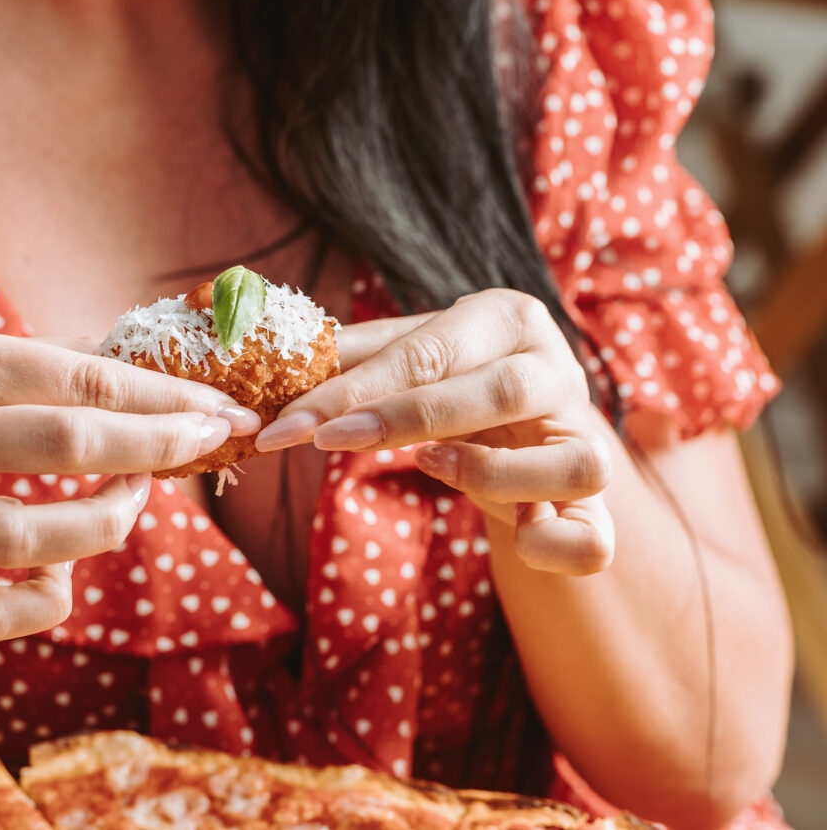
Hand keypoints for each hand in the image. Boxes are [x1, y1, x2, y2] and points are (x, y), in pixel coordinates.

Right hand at [0, 328, 258, 639]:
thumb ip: (30, 364)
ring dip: (107, 526)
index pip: (81, 377)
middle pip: (71, 445)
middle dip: (159, 448)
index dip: (162, 397)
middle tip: (210, 443)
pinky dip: (39, 606)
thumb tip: (126, 364)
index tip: (220, 407)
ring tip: (130, 505)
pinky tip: (60, 583)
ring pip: (35, 538)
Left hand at [255, 289, 613, 574]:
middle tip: (322, 443)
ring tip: (430, 466)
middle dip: (400, 420)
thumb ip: (347, 361)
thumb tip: (266, 364)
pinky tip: (511, 534)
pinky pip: (594, 538)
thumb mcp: (406, 359)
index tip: (286, 424)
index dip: (351, 390)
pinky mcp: (599, 503)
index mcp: (509, 319)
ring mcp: (588, 438)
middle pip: (499, 393)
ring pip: (573, 463)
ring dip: (490, 475)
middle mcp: (559, 371)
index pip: (426, 352)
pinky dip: (552, 547)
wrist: (526, 422)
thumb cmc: (452, 382)